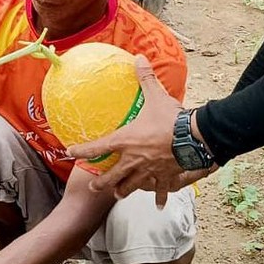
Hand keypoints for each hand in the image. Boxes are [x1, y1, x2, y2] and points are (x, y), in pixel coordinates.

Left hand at [66, 55, 210, 206]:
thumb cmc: (170, 119)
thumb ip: (145, 78)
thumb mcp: (156, 96)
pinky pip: (160, 191)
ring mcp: (148, 172)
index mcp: (126, 141)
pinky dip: (160, 198)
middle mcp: (133, 160)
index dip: (82, 150)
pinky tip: (159, 205)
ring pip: (130, 187)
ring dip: (122, 190)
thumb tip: (138, 58)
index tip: (70, 151)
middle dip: (100, 182)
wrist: (193, 138)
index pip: (98, 147)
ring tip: (118, 193)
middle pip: (111, 176)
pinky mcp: (164, 177)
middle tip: (94, 185)